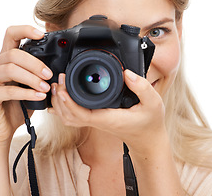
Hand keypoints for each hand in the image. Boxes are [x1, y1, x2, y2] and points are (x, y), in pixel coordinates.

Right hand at [0, 26, 52, 146]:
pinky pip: (9, 90)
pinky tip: (39, 96)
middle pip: (13, 54)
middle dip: (35, 63)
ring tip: (45, 87)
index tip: (41, 34)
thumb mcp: (29, 86)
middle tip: (50, 74)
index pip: (10, 35)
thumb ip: (36, 74)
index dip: (25, 30)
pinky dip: (27, 93)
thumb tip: (57, 67)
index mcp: (3, 60)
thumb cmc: (14, 107)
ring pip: (10, 69)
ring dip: (32, 78)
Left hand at [48, 69, 165, 154]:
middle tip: (59, 79)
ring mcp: (95, 122)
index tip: (63, 85)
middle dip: (59, 99)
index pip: (81, 113)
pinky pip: (74, 116)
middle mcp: (98, 121)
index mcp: (108, 118)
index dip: (68, 101)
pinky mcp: (95, 119)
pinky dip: (64, 107)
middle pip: (68, 116)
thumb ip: (141, 87)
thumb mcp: (153, 103)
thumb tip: (127, 73)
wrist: (148, 139)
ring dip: (59, 103)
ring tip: (58, 85)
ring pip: (68, 118)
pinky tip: (62, 96)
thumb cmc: (150, 123)